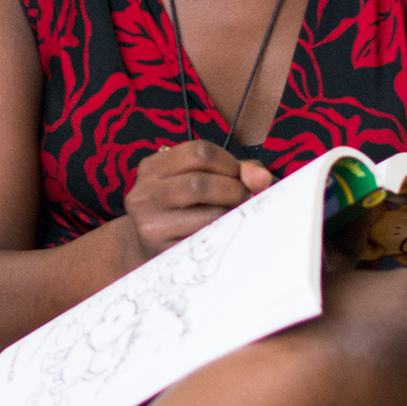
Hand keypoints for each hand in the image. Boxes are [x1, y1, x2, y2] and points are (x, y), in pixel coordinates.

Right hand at [123, 140, 274, 258]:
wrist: (149, 246)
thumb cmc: (183, 208)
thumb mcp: (198, 178)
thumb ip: (234, 171)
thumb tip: (261, 178)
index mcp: (152, 168)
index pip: (199, 152)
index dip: (229, 163)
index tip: (239, 175)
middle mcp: (144, 194)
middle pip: (200, 183)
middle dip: (234, 190)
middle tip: (245, 199)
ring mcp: (151, 225)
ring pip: (208, 215)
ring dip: (233, 214)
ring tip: (238, 215)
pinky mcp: (163, 253)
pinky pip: (208, 242)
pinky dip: (226, 234)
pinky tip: (227, 232)